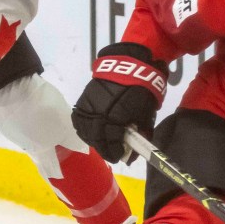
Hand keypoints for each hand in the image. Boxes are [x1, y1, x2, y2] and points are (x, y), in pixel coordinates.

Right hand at [72, 42, 168, 163]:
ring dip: (94, 141)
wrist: (128, 65)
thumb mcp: (146, 114)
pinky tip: (91, 132)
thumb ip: (140, 134)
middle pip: (97, 139)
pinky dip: (84, 129)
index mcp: (117, 117)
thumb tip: (133, 154)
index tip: (120, 157)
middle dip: (105, 150)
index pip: (112, 143)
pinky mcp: (83, 101)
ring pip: (86, 131)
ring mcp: (89, 107)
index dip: (116, 153)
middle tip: (112, 154)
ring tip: (102, 144)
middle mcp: (99, 114)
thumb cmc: (142, 90)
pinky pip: (79, 120)